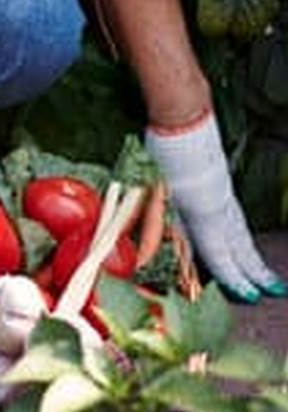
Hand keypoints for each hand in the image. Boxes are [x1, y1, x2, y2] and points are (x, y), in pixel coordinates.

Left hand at [145, 112, 286, 302]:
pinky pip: (236, 219)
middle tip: (271, 291)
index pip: (219, 253)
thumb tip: (139, 261)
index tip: (247, 294)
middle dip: (253, 272)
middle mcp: (217, 208)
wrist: (184, 116)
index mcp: (201, 213)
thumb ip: (147, 230)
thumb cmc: (165, 153)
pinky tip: (242, 241)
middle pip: (239, 246)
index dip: (232, 276)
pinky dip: (242, 237)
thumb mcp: (148, 193)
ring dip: (252, 257)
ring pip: (241, 233)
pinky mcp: (221, 186)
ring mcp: (222, 196)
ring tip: (265, 276)